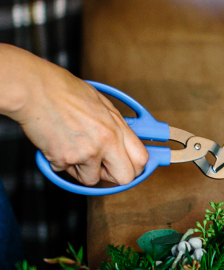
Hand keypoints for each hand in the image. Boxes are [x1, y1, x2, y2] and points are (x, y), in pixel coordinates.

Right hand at [0, 45, 148, 186]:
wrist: (35, 89)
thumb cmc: (65, 91)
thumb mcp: (102, 104)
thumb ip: (115, 125)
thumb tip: (124, 141)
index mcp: (117, 127)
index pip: (142, 159)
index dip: (136, 167)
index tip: (128, 166)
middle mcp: (106, 142)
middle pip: (125, 178)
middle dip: (114, 176)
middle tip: (103, 167)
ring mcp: (85, 153)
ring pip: (91, 179)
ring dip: (83, 170)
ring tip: (73, 149)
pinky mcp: (63, 159)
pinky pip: (65, 171)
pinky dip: (60, 162)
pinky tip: (57, 143)